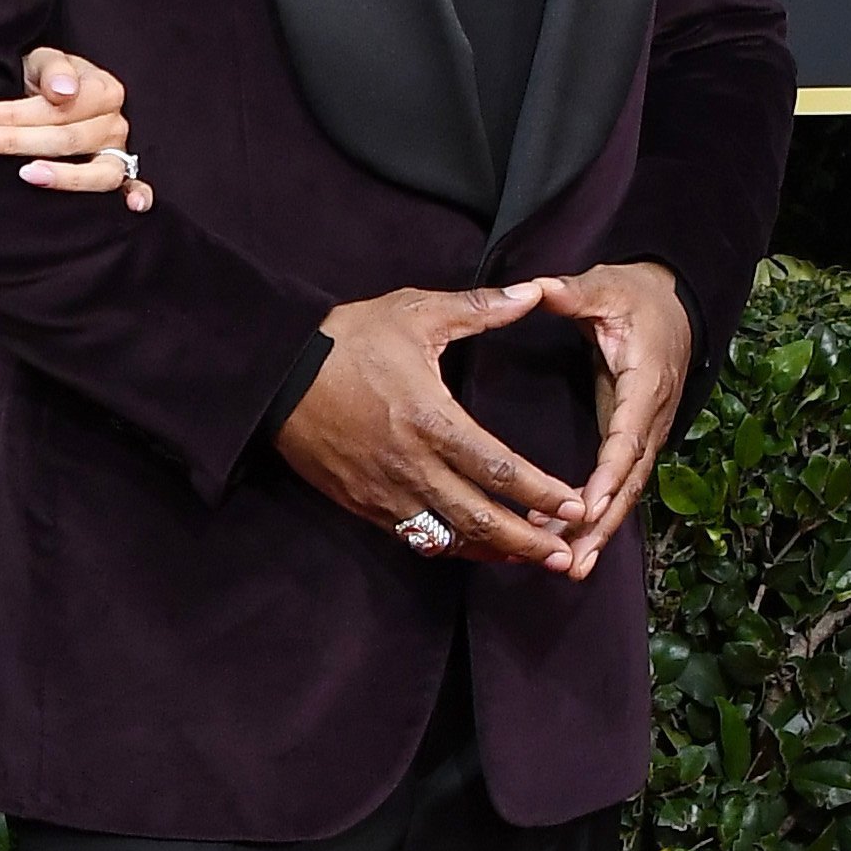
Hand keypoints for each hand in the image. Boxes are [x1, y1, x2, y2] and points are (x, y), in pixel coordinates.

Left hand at [0, 46, 152, 211]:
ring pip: (95, 171)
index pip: (58, 108)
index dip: (13, 114)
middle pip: (67, 140)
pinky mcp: (119, 175)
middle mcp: (114, 123)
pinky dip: (138, 196)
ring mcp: (118, 152)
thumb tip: (63, 91)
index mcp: (102, 90)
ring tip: (24, 175)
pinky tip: (132, 208)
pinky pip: (133, 187)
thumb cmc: (45, 79)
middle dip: (15, 142)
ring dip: (61, 177)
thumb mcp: (43, 61)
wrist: (49, 93)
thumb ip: (53, 70)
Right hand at [273, 283, 589, 573]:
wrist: (272, 375)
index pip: (498, 469)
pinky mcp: (362, 503)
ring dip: (492, 552)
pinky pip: (414, 536)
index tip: (577, 505)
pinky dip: (450, 546)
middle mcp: (411, 465)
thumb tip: (534, 292)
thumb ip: (479, 308)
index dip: (542, 494)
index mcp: (430, 419)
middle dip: (527, 542)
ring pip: (449, 537)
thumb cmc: (345, 340)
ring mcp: (384, 491)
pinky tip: (473, 547)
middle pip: (480, 518)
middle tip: (566, 556)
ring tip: (529, 559)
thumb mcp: (413, 312)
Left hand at [526, 263, 691, 572]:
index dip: (609, 475)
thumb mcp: (605, 287)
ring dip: (600, 531)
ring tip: (568, 567)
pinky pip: (618, 484)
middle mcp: (652, 417)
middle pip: (631, 480)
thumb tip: (537, 288)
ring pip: (628, 491)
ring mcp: (646, 432)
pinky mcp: (634, 439)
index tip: (584, 507)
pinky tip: (565, 540)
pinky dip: (597, 515)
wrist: (673, 301)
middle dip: (603, 523)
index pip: (629, 437)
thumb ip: (572, 293)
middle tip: (573, 560)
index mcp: (647, 383)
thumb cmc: (636, 295)